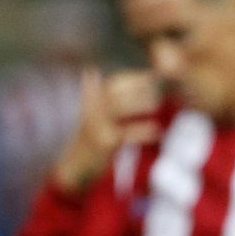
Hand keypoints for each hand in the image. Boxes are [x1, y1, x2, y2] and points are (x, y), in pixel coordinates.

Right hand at [50, 68, 161, 192]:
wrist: (76, 165)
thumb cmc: (90, 138)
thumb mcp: (91, 113)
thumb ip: (94, 93)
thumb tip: (93, 70)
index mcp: (92, 101)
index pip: (114, 83)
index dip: (133, 79)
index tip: (153, 75)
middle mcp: (92, 110)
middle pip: (115, 93)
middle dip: (137, 88)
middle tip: (158, 86)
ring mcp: (97, 126)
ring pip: (119, 109)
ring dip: (138, 104)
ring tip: (157, 103)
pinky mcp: (105, 143)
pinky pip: (127, 135)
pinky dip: (143, 132)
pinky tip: (158, 131)